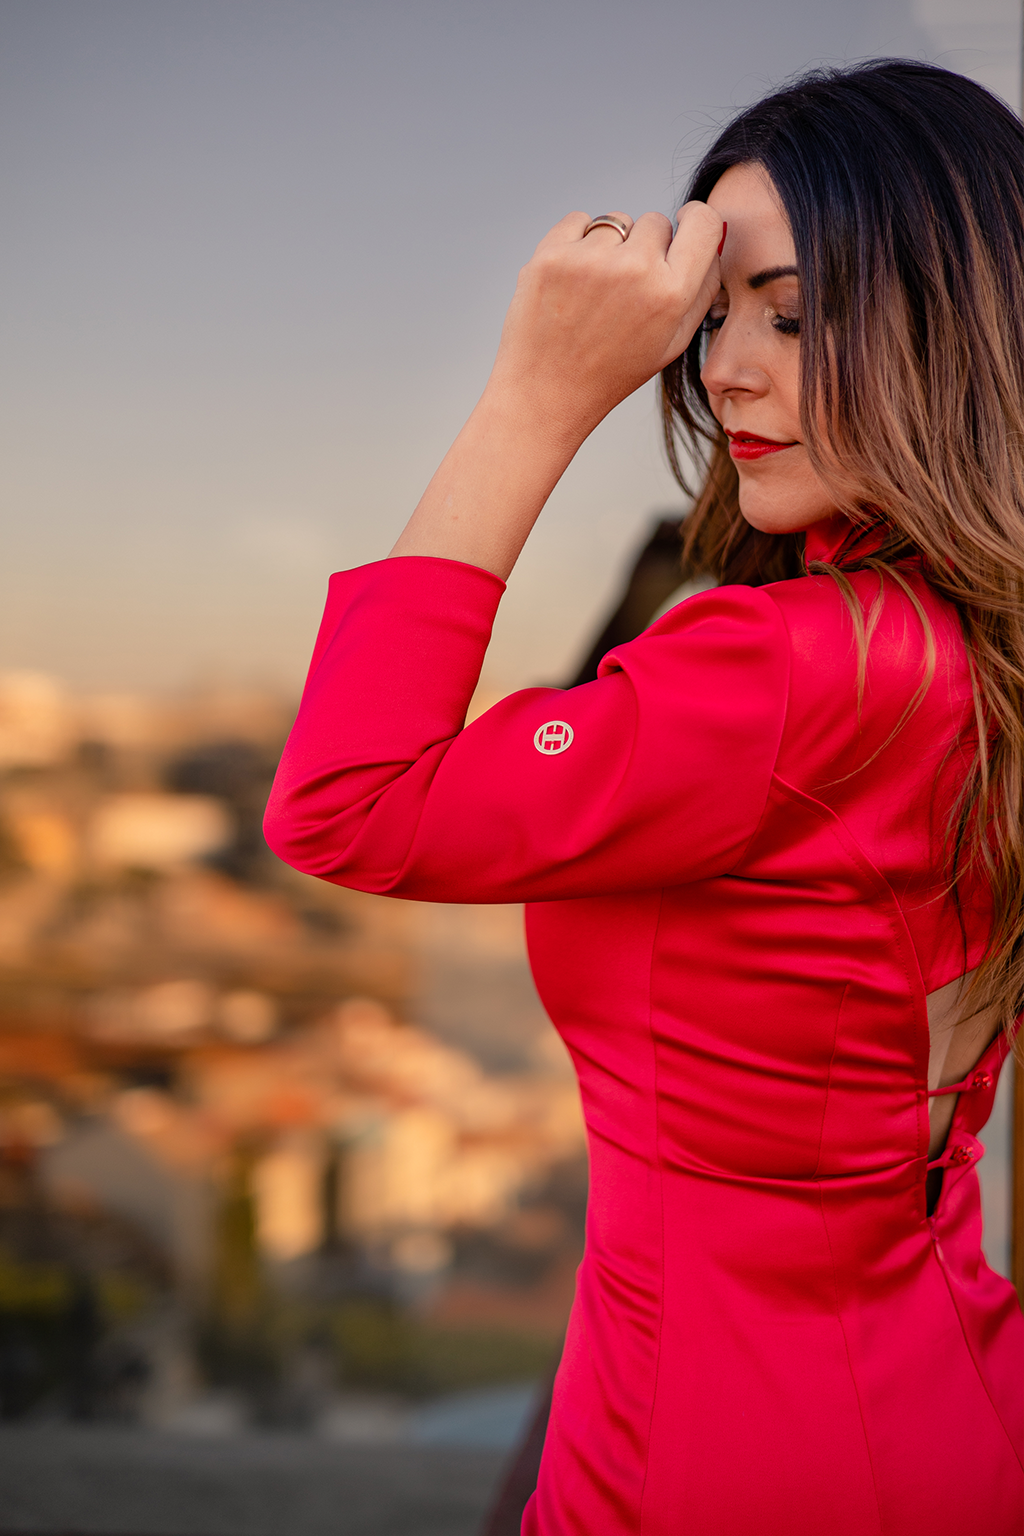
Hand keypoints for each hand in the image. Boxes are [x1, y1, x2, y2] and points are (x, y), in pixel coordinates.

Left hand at [486, 202, 723, 446]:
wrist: (547, 391)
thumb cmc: (612, 370)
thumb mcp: (672, 343)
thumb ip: (702, 288)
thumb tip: (714, 236)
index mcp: (671, 295)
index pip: (703, 222)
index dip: (694, 220)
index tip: (683, 224)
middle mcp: (634, 270)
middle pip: (656, 222)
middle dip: (645, 246)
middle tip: (625, 290)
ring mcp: (590, 260)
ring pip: (616, 221)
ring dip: (610, 246)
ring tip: (595, 293)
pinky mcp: (552, 255)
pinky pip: (578, 221)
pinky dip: (576, 243)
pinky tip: (571, 283)